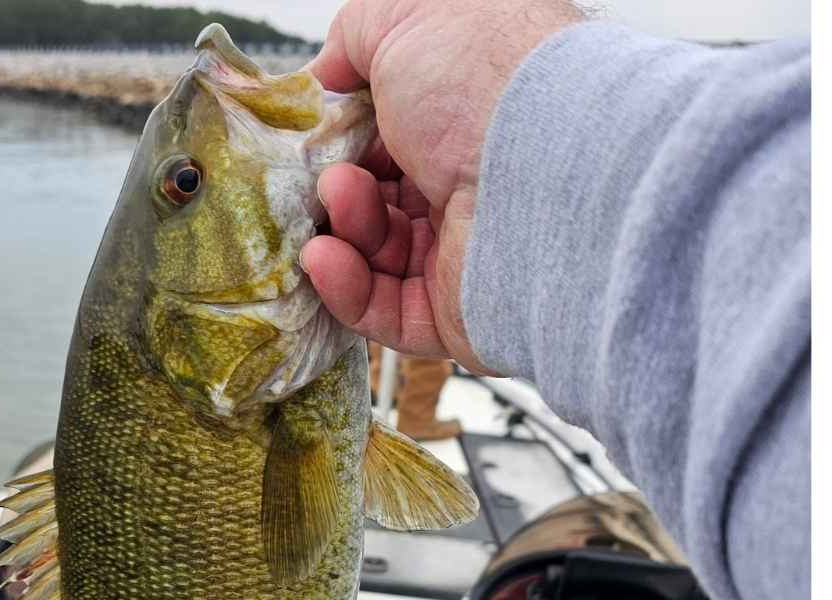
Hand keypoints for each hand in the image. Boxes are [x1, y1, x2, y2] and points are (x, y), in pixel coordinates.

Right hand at [301, 0, 579, 373]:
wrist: (542, 167)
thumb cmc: (485, 81)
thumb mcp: (406, 19)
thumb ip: (356, 38)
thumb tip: (326, 73)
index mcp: (463, 127)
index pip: (387, 146)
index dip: (343, 145)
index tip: (309, 141)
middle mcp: (468, 192)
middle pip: (377, 206)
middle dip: (337, 190)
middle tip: (319, 175)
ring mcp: (462, 258)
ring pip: (374, 260)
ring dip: (340, 231)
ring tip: (335, 202)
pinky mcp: (453, 317)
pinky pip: (382, 312)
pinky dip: (345, 287)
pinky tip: (324, 258)